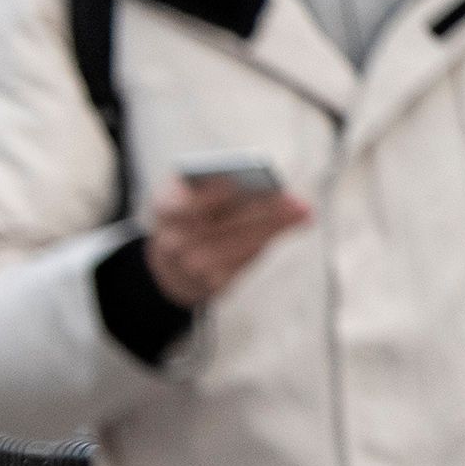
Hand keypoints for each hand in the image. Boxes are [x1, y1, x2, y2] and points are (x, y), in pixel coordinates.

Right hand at [145, 177, 311, 309]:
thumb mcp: (193, 196)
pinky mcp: (213, 284)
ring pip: (240, 243)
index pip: (186, 203)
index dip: (212, 195)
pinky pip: (246, 259)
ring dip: (273, 225)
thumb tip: (265, 181)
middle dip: (260, 209)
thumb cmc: (193, 218)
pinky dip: (269, 239)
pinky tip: (288, 225)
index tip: (238, 183)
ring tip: (300, 210)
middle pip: (222, 224)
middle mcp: (174, 241)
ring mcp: (192, 266)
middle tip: (292, 199)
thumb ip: (224, 184)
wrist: (174, 269)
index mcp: (164, 210)